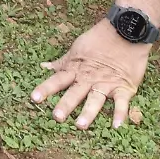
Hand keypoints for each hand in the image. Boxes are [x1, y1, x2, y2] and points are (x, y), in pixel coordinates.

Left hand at [31, 19, 150, 128]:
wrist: (126, 32)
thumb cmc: (98, 40)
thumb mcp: (76, 50)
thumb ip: (61, 63)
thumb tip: (43, 67)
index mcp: (76, 69)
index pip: (57, 80)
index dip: (46, 89)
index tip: (34, 99)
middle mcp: (89, 79)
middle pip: (75, 93)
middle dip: (66, 105)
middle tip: (56, 117)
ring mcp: (106, 84)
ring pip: (95, 100)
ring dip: (88, 112)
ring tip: (80, 125)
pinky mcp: (123, 87)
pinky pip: (121, 102)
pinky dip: (120, 113)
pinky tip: (117, 126)